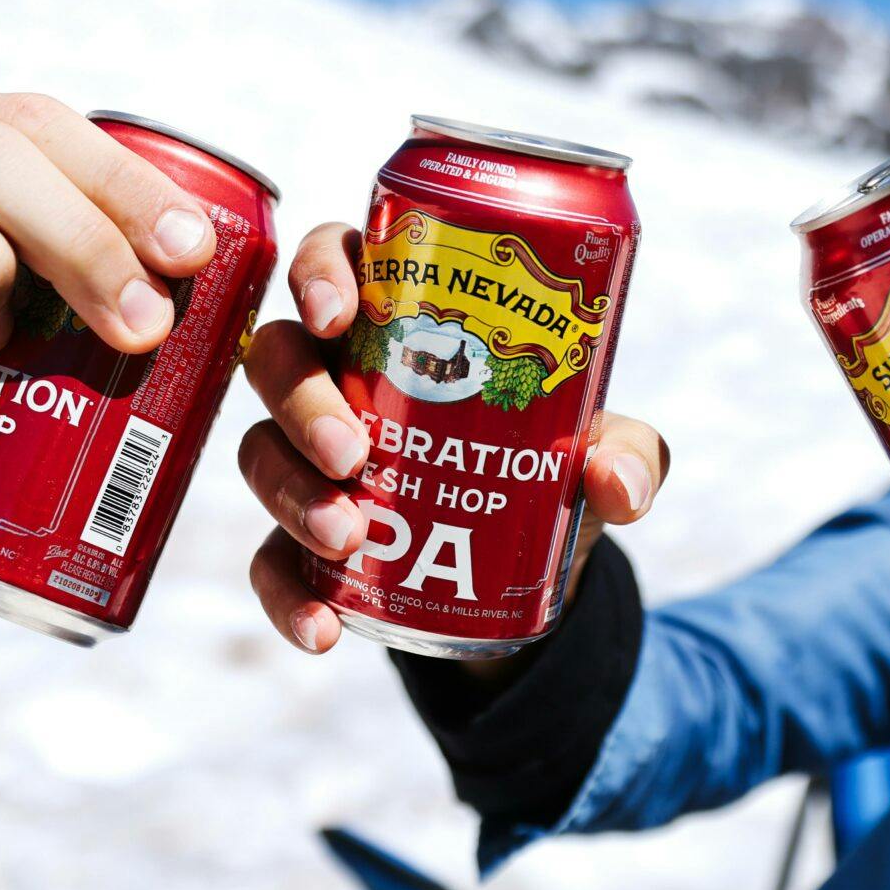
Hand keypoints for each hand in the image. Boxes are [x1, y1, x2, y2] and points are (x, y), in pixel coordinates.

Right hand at [237, 222, 667, 665]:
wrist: (528, 568)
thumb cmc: (549, 463)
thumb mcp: (602, 450)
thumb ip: (629, 454)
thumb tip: (615, 481)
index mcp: (393, 320)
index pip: (334, 260)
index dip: (321, 272)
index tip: (340, 313)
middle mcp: (333, 377)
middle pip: (277, 358)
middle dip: (301, 403)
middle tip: (352, 453)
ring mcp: (305, 459)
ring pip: (260, 452)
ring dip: (292, 495)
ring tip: (349, 538)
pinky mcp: (300, 538)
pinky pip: (270, 560)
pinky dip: (288, 596)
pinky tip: (324, 629)